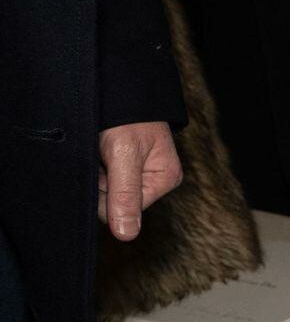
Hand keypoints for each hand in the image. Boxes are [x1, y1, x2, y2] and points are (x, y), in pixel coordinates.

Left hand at [97, 121, 182, 239]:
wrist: (118, 86)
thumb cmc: (127, 116)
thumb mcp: (124, 155)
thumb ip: (125, 195)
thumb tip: (127, 235)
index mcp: (164, 180)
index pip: (121, 210)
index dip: (105, 192)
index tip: (105, 164)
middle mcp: (153, 180)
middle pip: (113, 202)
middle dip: (100, 181)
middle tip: (101, 153)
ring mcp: (138, 174)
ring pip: (104, 191)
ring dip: (95, 172)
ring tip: (100, 148)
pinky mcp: (123, 167)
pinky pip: (102, 180)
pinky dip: (94, 166)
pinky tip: (98, 150)